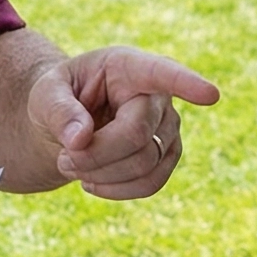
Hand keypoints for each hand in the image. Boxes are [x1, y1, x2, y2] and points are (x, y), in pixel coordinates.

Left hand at [27, 46, 220, 198]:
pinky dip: (117, 190)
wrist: (69, 123)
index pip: (161, 73)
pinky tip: (93, 183)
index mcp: (128, 66)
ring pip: (145, 164)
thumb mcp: (45, 94)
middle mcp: (157, 94)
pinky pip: (152, 183)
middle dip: (94, 155)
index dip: (186, 84)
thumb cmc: (59, 99)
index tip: (211, 95)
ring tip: (72, 165)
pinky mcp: (168, 154)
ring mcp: (168, 125)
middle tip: (63, 158)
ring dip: (101, 175)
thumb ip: (58, 110)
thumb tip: (79, 140)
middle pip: (136, 134)